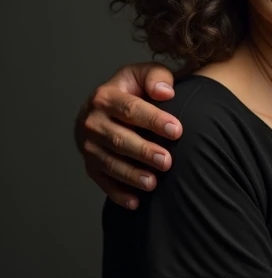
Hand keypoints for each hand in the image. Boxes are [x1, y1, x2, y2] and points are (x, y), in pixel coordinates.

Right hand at [76, 62, 180, 208]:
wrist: (104, 108)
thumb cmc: (133, 91)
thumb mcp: (142, 75)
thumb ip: (156, 77)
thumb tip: (166, 92)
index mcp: (106, 97)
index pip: (130, 109)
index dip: (154, 120)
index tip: (177, 130)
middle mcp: (92, 122)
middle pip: (119, 139)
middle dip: (144, 151)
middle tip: (167, 161)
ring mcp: (89, 146)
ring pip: (109, 163)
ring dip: (131, 175)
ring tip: (153, 183)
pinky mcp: (91, 166)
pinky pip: (103, 182)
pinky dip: (118, 194)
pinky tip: (136, 202)